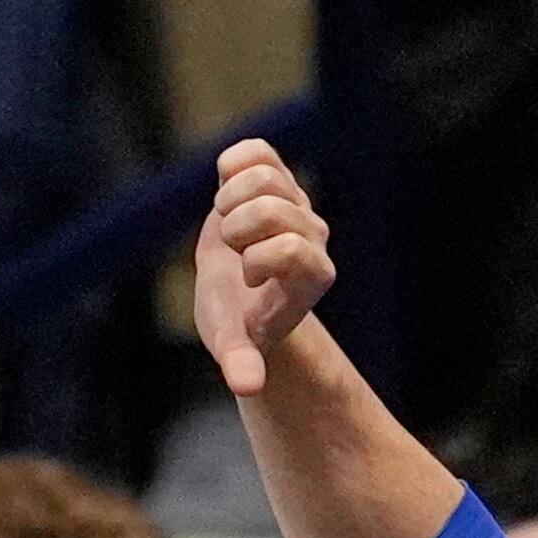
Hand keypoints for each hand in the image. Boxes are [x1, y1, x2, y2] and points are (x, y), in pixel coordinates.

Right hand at [196, 140, 335, 396]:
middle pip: (273, 208)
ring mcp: (296, 202)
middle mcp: (312, 236)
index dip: (260, 259)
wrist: (233, 290)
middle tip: (232, 248)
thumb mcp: (232, 341)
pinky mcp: (274, 175)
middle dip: (236, 227)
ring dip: (230, 197)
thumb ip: (240, 360)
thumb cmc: (235, 318)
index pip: (294, 249)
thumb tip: (247, 386)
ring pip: (265, 175)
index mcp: (311, 276)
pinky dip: (231, 165)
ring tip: (227, 222)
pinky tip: (225, 189)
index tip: (248, 279)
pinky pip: (254, 151)